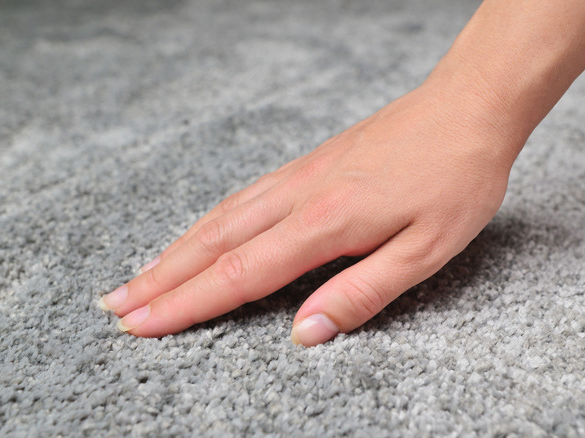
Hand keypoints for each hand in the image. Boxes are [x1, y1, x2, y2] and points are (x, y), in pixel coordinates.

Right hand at [99, 83, 517, 345]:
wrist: (468, 106)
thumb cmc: (456, 178)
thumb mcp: (426, 251)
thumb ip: (361, 293)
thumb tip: (303, 334)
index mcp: (326, 222)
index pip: (240, 274)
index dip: (187, 304)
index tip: (143, 326)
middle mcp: (300, 195)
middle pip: (214, 244)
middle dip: (161, 280)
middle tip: (116, 307)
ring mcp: (300, 175)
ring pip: (221, 217)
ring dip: (174, 250)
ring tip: (140, 277)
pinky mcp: (308, 164)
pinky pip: (243, 197)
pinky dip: (207, 222)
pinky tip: (198, 234)